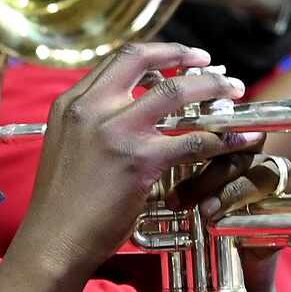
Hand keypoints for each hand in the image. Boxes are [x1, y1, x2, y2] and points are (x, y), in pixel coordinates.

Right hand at [18, 42, 255, 280]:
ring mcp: (116, 133)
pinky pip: (192, 140)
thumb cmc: (61, 203)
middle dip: (187, 57)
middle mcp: (92, 109)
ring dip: (212, 88)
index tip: (183, 56)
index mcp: (73, 103)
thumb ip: (92, 122)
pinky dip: (220, 137)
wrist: (53, 240)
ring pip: (176, 92)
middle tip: (213, 66)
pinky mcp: (139, 162)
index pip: (120, 58)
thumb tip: (126, 109)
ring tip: (234, 92)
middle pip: (148, 63)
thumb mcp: (66, 145)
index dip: (158, 52)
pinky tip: (237, 139)